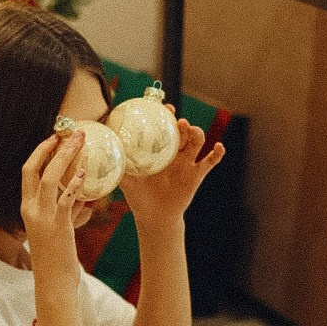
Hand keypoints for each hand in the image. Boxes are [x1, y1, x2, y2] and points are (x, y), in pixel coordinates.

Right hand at [20, 128, 85, 299]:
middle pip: (33, 169)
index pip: (28, 171)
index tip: (55, 138)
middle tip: (70, 133)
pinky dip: (74, 184)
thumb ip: (68, 209)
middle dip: (51, 148)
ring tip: (80, 143)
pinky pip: (65, 200)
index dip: (40, 152)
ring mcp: (42, 218)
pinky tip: (84, 174)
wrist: (54, 282)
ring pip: (49, 179)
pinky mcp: (58, 226)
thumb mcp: (60, 228)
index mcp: (27, 207)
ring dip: (64, 158)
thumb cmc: (58, 256)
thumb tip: (85, 196)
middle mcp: (30, 209)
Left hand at [118, 114, 224, 229]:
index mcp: (157, 150)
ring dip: (197, 133)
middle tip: (179, 122)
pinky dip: (217, 153)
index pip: (164, 128)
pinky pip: (210, 162)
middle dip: (182, 123)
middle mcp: (173, 153)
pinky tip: (218, 146)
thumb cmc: (139, 197)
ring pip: (197, 141)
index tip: (165, 107)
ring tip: (192, 131)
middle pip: (182, 131)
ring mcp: (186, 163)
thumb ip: (120, 167)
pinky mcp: (197, 175)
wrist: (155, 218)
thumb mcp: (127, 181)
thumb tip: (109, 153)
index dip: (166, 116)